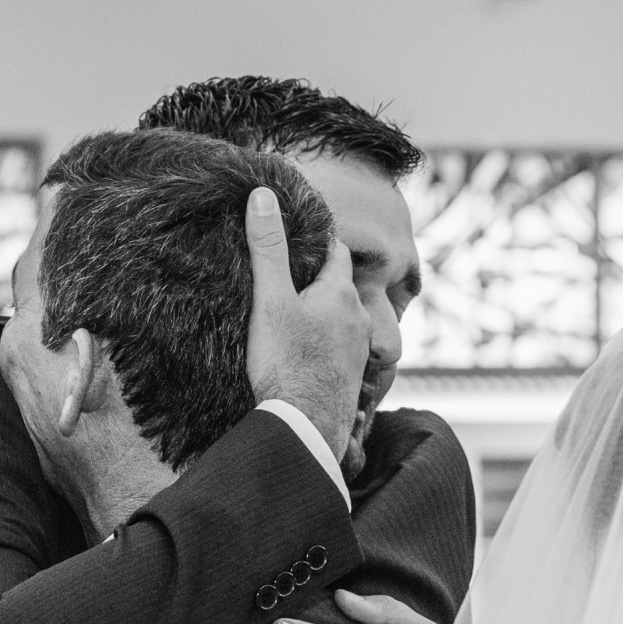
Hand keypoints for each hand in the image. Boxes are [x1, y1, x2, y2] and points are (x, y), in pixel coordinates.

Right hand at [244, 186, 368, 459]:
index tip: (298, 236)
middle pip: (340, 287)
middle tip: (289, 278)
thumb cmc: (286, 363)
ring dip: (324, 315)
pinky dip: (326, 345)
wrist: (307, 428)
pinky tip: (305, 354)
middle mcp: (359, 320)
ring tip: (295, 317)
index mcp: (341, 294)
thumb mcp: (270, 300)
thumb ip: (268, 248)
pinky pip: (341, 351)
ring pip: (343, 321)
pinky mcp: (352, 380)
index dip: (317, 240)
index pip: (335, 251)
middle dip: (318, 280)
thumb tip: (263, 195)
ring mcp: (359, 352)